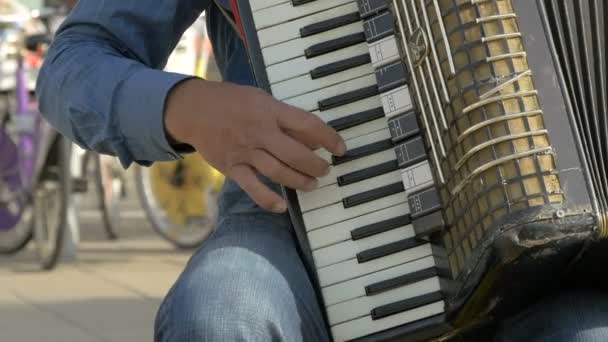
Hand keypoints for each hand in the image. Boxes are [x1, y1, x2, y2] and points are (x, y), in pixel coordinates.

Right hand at [164, 78, 345, 212]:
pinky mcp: (231, 167)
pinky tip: (281, 206)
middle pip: (296, 154)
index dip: (329, 138)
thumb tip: (311, 137)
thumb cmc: (231, 101)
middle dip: (316, 166)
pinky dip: (268, 199)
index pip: (308, 125)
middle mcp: (259, 132)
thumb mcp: (261, 99)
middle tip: (325, 170)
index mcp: (270, 111)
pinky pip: (252, 187)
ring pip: (278, 172)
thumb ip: (284, 117)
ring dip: (299, 181)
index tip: (340, 148)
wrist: (193, 109)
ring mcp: (245, 151)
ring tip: (311, 184)